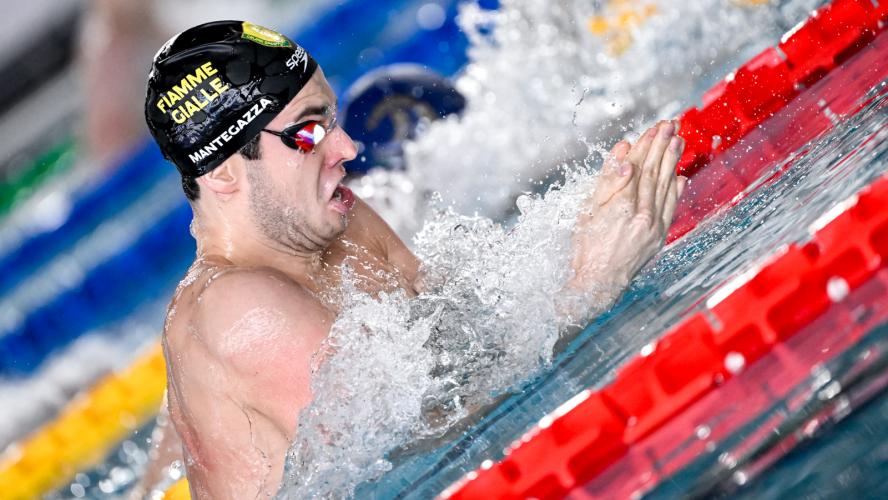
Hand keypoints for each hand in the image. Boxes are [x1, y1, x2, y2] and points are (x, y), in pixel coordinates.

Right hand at [564, 120, 687, 313]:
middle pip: (654, 173)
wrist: (597, 283)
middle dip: (663, 146)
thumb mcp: (588, 211)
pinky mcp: (658, 237)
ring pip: (665, 187)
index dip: (647, 146)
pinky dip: (676, 190)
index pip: (638, 168)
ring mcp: (653, 227)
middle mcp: (642, 216)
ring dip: (673, 162)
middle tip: (671, 125)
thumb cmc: (586, 247)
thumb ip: (608, 181)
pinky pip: (671, 208)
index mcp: (621, 207)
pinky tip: (680, 176)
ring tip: (679, 140)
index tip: (653, 128)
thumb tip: (624, 155)